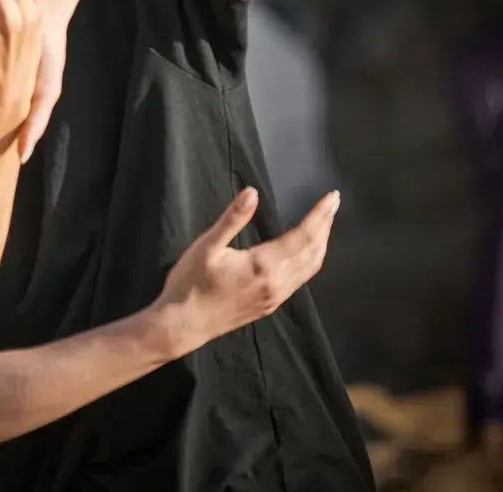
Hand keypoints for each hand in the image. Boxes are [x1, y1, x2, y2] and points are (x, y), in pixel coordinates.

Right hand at [155, 188, 339, 356]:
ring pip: (310, 268)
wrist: (184, 324)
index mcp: (263, 264)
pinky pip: (300, 280)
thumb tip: (252, 192)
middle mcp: (276, 282)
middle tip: (333, 203)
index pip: (303, 235)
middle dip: (325, 225)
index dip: (320, 215)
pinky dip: (310, 261)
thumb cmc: (191, 283)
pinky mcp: (269, 305)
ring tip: (324, 224)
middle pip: (312, 250)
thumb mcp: (207, 246)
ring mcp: (275, 296)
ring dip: (321, 243)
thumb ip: (232, 219)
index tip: (332, 196)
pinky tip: (305, 254)